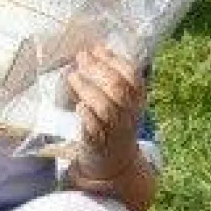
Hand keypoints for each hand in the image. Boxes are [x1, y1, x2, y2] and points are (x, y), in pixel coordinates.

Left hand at [65, 45, 145, 176]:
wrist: (114, 161)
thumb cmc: (114, 123)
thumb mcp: (121, 102)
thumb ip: (112, 80)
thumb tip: (92, 51)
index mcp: (137, 101)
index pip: (133, 77)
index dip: (115, 60)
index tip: (97, 49)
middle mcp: (129, 115)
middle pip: (119, 89)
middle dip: (98, 69)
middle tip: (81, 57)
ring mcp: (114, 130)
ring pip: (107, 108)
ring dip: (88, 89)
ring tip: (73, 76)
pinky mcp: (97, 144)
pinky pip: (94, 130)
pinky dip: (87, 117)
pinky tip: (79, 107)